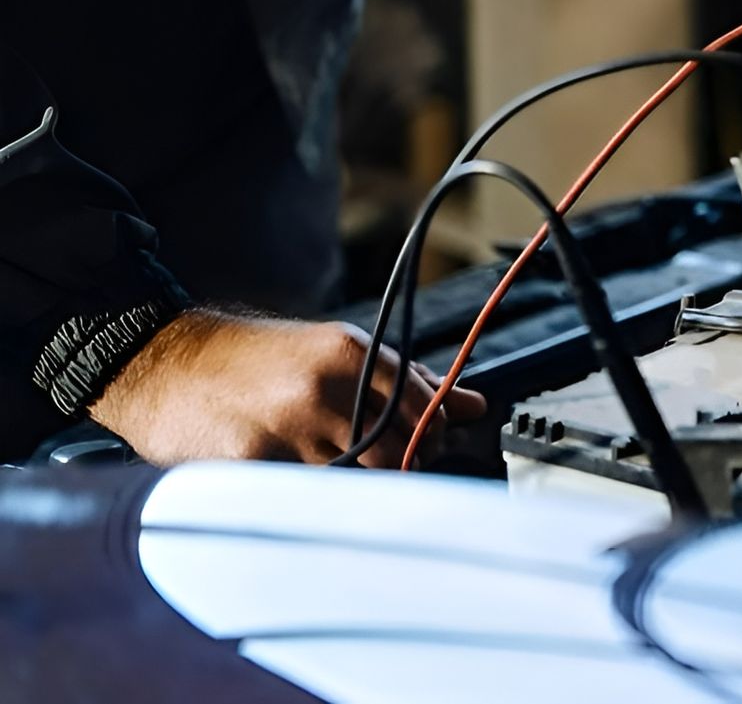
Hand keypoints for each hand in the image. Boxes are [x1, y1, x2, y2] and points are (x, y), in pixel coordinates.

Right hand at [89, 310, 486, 467]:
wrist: (162, 361)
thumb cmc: (255, 359)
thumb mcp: (333, 352)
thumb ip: (406, 378)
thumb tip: (472, 405)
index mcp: (351, 352)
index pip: (425, 408)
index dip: (434, 436)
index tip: (429, 446)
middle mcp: (325, 387)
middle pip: (399, 449)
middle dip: (404, 467)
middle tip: (390, 470)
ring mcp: (288, 426)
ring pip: (356, 478)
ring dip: (357, 485)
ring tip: (336, 471)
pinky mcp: (252, 461)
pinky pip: (304, 494)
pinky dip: (310, 497)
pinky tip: (295, 480)